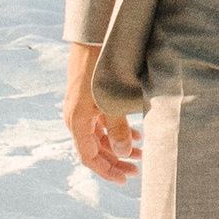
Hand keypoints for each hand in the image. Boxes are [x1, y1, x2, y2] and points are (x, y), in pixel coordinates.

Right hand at [65, 40, 139, 183]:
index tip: (125, 180)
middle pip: (95, 150)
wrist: (93, 38)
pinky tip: (136, 134)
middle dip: (116, 161)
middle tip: (137, 171)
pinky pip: (102, 123)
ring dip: (119, 146)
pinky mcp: (90, 99)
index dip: (107, 171)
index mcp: (77, 121)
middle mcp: (77, 118)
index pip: (90, 157)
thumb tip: (123, 152)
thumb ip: (118, 127)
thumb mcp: (112, 100)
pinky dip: (117, 131)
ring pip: (100, 137)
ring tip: (141, 153)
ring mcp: (83, 109)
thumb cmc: (102, 68)